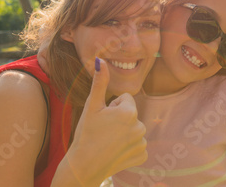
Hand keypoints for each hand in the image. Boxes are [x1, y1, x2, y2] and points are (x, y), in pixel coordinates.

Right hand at [62, 58, 146, 185]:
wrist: (83, 166)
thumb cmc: (86, 134)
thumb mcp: (91, 106)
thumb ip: (100, 82)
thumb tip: (101, 60)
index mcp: (129, 112)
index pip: (125, 99)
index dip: (112, 106)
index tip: (103, 118)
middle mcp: (140, 127)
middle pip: (131, 113)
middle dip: (120, 118)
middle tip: (104, 130)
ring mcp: (142, 143)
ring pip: (134, 128)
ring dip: (125, 132)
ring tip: (108, 141)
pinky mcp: (142, 155)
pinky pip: (138, 144)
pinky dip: (129, 147)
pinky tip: (116, 151)